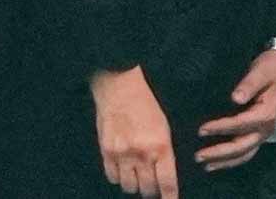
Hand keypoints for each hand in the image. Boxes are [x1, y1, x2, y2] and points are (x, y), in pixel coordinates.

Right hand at [91, 65, 177, 197]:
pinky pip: (113, 178)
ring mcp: (122, 154)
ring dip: (134, 184)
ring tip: (136, 174)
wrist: (120, 87)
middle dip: (152, 190)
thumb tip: (164, 175)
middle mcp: (141, 154)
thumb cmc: (145, 104)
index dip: (169, 197)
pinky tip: (122, 167)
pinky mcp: (106, 152)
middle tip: (152, 184)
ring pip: (129, 187)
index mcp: (161, 146)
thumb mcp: (163, 127)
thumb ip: (164, 152)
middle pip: (147, 189)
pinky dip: (118, 177)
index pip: (167, 183)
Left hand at [195, 48, 275, 172]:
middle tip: (198, 156)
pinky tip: (218, 162)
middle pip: (241, 146)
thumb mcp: (260, 72)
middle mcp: (266, 128)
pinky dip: (233, 160)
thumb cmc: (270, 68)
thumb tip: (235, 98)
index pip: (240, 124)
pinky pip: (246, 151)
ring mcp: (263, 133)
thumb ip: (248, 85)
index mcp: (266, 114)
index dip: (221, 128)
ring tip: (205, 165)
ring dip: (225, 161)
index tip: (201, 130)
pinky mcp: (259, 133)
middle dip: (219, 153)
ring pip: (244, 154)